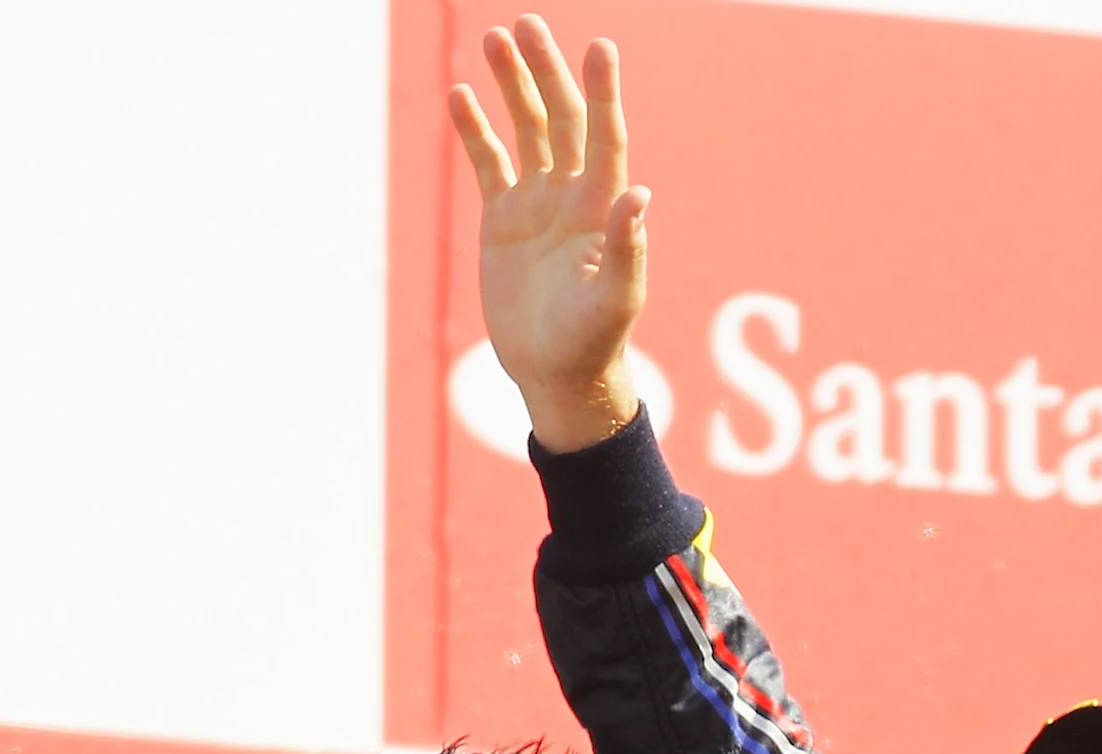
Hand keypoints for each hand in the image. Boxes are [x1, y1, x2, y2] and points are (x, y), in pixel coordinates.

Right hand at [448, 17, 646, 451]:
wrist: (555, 372)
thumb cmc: (593, 341)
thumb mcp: (614, 299)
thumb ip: (628, 247)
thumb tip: (639, 194)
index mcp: (602, 206)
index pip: (604, 135)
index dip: (602, 93)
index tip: (601, 47)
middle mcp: (572, 195)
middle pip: (561, 119)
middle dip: (545, 72)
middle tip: (528, 25)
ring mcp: (537, 203)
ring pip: (525, 130)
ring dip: (512, 86)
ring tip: (495, 38)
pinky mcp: (503, 220)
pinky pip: (489, 163)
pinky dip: (476, 130)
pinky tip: (462, 95)